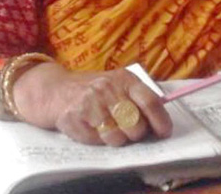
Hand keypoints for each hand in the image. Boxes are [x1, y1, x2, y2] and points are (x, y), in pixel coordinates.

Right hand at [25, 67, 172, 146]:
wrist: (56, 89)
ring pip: (117, 138)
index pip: (150, 101)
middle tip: (130, 130)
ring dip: (117, 139)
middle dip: (136, 134)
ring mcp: (90, 103)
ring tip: (109, 128)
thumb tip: (160, 123)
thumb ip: (139, 98)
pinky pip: (97, 141)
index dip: (160, 121)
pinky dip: (98, 140)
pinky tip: (92, 128)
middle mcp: (108, 89)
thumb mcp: (118, 84)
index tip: (164, 133)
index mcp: (124, 79)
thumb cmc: (94, 90)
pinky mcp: (74, 118)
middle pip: (136, 125)